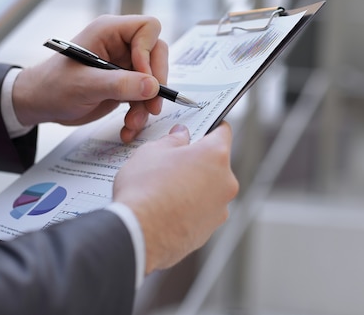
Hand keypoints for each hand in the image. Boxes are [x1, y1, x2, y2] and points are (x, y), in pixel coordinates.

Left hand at [12, 15, 167, 141]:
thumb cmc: (53, 86)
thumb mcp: (85, 86)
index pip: (147, 29)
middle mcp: (120, 44)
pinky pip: (143, 95)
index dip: (149, 52)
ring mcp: (123, 64)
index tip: (143, 78)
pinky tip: (127, 128)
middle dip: (155, 83)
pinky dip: (139, 113)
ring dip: (147, 104)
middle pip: (157, 54)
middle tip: (152, 106)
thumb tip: (152, 86)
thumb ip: (119, 84)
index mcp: (109, 31)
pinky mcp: (124, 83)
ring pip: (153, 79)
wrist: (40, 104)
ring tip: (132, 123)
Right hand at [113, 122, 238, 273]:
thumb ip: (172, 140)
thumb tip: (181, 135)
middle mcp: (226, 182)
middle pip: (216, 164)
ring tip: (165, 190)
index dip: (210, 128)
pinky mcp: (209, 231)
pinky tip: (166, 209)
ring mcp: (219, 209)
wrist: (138, 235)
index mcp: (215, 155)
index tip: (201, 130)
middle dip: (197, 162)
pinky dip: (189, 209)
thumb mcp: (152, 151)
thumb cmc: (144, 190)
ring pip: (209, 190)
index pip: (222, 132)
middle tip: (172, 163)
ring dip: (193, 187)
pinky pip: (201, 212)